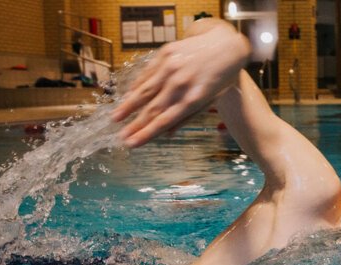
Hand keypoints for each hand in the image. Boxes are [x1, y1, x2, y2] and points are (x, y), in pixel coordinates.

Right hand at [111, 20, 249, 146]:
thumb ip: (188, 116)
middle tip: (121, 136)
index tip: (131, 144)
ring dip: (128, 106)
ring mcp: (171, 67)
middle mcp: (180, 84)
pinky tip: (128, 96)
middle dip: (134, 124)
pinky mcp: (166, 53)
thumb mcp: (210, 100)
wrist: (225, 45)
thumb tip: (167, 134)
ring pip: (144, 90)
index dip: (146, 133)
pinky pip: (147, 73)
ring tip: (116, 118)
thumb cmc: (220, 77)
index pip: (164, 121)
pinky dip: (137, 86)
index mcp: (193, 99)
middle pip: (152, 108)